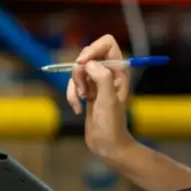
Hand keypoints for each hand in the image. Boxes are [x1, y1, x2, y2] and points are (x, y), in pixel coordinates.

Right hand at [65, 35, 132, 158]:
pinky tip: (78, 109)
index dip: (93, 49)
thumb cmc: (112, 125)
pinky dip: (71, 95)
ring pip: (78, 70)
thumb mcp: (108, 100)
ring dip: (74, 85)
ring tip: (82, 100)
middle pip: (88, 55)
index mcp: (119, 71)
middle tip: (84, 89)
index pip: (108, 44)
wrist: (108, 146)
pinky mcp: (88, 92)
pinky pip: (74, 84)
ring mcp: (97, 82)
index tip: (82, 63)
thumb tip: (89, 64)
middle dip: (80, 71)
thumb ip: (102, 78)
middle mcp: (109, 73)